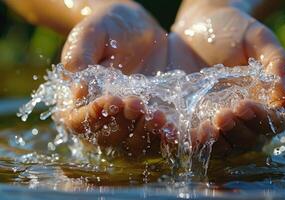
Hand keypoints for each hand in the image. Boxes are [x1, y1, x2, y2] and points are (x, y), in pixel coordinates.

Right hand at [60, 1, 168, 157]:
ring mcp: (128, 121)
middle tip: (136, 103)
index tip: (108, 101)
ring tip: (158, 116)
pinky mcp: (150, 120)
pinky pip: (157, 137)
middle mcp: (101, 117)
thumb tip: (78, 91)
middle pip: (105, 138)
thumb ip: (80, 55)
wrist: (141, 29)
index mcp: (77, 100)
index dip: (90, 117)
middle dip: (121, 124)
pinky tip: (175, 127)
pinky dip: (166, 137)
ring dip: (145, 134)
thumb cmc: (110, 27)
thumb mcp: (92, 32)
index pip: (76, 121)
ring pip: (132, 143)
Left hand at [171, 2, 284, 154]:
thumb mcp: (259, 39)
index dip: (261, 119)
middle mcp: (244, 117)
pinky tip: (181, 131)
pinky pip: (194, 137)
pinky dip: (188, 139)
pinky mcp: (194, 120)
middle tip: (223, 116)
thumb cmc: (236, 30)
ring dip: (215, 142)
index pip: (273, 122)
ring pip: (223, 145)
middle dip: (237, 131)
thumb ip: (277, 64)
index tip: (244, 105)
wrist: (201, 25)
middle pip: (248, 139)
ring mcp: (218, 121)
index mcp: (266, 100)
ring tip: (205, 130)